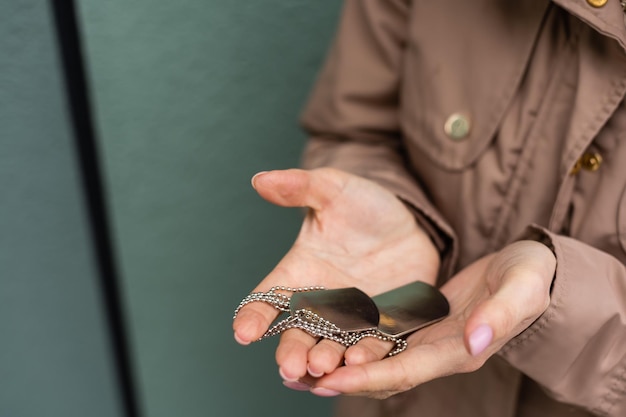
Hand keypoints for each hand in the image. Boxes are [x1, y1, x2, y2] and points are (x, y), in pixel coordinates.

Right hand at [232, 168, 440, 381]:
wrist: (407, 223)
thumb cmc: (362, 206)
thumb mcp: (332, 190)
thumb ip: (300, 187)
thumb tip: (261, 179)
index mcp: (299, 272)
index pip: (268, 297)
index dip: (253, 315)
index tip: (243, 332)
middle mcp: (321, 301)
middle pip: (297, 333)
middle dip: (291, 351)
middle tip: (289, 367)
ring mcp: (353, 317)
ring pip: (333, 346)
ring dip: (325, 359)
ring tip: (322, 366)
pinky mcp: (385, 324)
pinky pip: (374, 345)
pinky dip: (365, 357)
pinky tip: (360, 364)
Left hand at [306, 240, 555, 397]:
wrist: (532, 269)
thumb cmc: (530, 276)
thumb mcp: (521, 287)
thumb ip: (499, 314)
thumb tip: (473, 342)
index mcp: (458, 350)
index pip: (404, 371)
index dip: (366, 379)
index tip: (329, 379)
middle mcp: (436, 351)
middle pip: (379, 373)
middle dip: (338, 377)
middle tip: (293, 375)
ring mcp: (425, 339)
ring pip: (373, 358)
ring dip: (336, 363)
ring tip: (294, 362)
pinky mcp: (417, 321)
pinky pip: (378, 337)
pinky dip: (350, 341)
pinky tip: (323, 334)